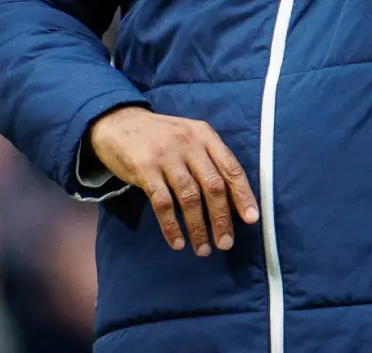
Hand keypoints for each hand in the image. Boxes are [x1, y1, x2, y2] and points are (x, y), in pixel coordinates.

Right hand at [88, 106, 259, 254]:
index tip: (252, 219)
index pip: (231, 168)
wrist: (120, 122)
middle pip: (213, 186)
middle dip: (221, 218)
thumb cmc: (162, 135)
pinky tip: (178, 242)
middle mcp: (189, 144)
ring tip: (203, 249)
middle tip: (225, 244)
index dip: (243, 195)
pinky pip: (162, 203)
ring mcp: (166, 157)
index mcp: (205, 136)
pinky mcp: (145, 169)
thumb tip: (232, 197)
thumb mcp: (190, 135)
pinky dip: (171, 226)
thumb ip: (209, 158)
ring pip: (189, 198)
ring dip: (198, 227)